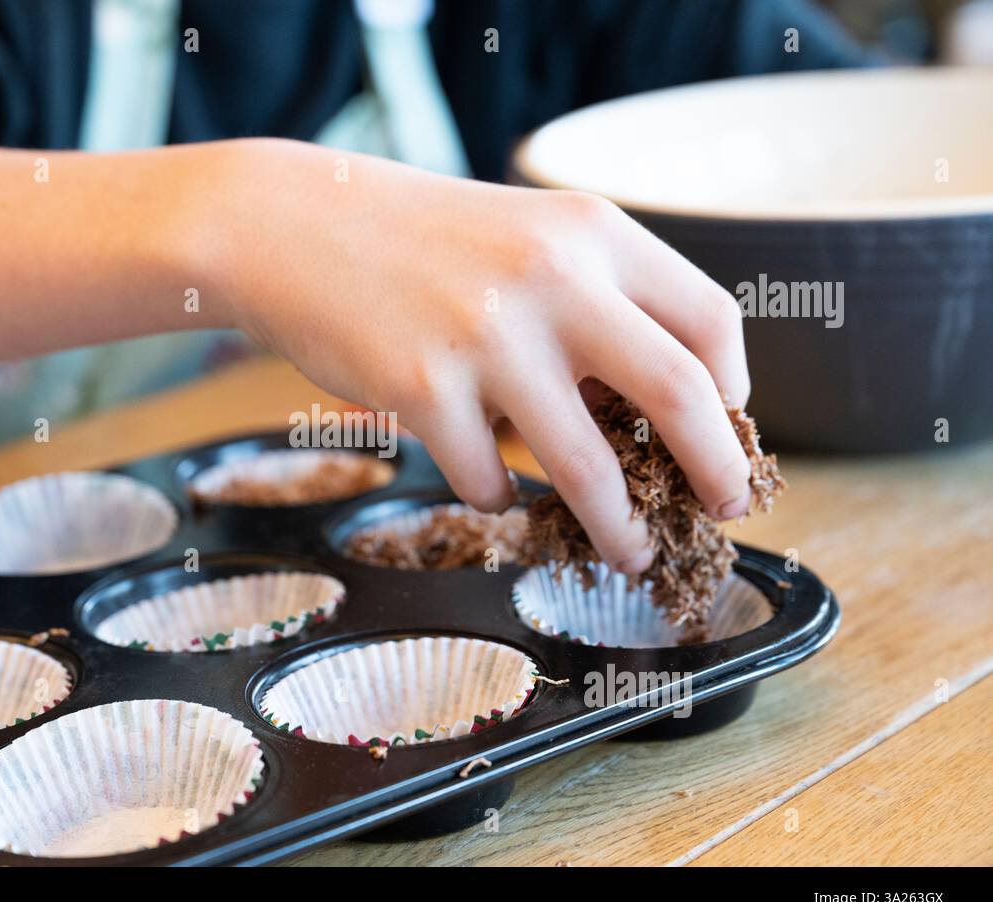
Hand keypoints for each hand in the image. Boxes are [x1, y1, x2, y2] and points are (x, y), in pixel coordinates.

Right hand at [204, 139, 751, 573]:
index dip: (734, 391)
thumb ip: (598, 303)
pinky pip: (488, 478)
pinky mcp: (421, 386)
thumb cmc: (422, 242)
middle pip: (679, 395)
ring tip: (627, 551)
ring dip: (619, 527)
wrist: (294, 224)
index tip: (725, 431)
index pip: (710, 321)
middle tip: (723, 513)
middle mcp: (553, 277)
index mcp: (594, 232)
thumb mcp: (528, 238)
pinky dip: (499, 497)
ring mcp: (486, 335)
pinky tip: (490, 486)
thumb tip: (660, 415)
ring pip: (588, 468)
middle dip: (715, 472)